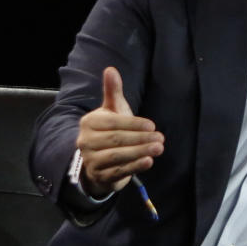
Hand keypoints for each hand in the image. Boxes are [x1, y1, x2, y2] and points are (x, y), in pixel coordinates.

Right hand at [76, 66, 163, 197]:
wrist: (99, 161)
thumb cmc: (109, 130)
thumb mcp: (111, 110)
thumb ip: (112, 91)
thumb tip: (110, 69)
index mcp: (89, 123)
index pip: (113, 123)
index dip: (133, 124)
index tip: (152, 125)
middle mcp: (85, 142)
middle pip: (116, 140)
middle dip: (140, 139)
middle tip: (160, 138)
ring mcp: (91, 160)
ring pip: (117, 156)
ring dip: (140, 152)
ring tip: (159, 148)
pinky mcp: (100, 176)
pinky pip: (118, 171)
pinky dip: (134, 167)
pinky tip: (149, 161)